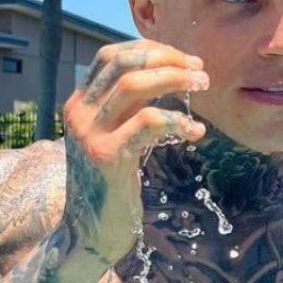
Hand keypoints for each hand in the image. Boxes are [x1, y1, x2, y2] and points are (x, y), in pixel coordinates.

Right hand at [61, 39, 209, 262]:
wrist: (87, 233)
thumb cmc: (108, 186)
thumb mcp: (111, 138)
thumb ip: (126, 110)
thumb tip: (166, 78)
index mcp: (79, 103)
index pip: (111, 56)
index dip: (150, 50)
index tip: (183, 59)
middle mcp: (80, 113)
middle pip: (124, 63)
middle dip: (168, 59)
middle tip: (200, 70)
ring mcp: (90, 133)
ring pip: (135, 85)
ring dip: (176, 80)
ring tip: (202, 86)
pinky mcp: (107, 156)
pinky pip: (148, 122)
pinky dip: (178, 120)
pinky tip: (195, 132)